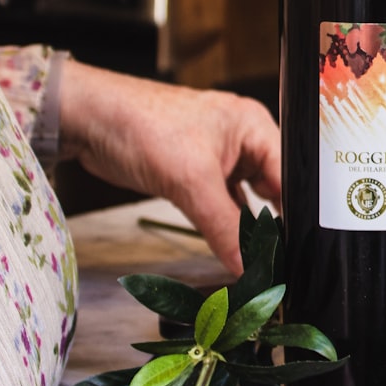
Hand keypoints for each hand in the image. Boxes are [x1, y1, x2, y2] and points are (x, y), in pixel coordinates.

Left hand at [59, 60, 280, 273]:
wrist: (91, 121)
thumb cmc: (141, 125)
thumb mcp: (190, 180)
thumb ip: (224, 226)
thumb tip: (247, 265)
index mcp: (254, 126)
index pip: (288, 173)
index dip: (293, 211)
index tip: (295, 247)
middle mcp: (243, 140)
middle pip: (271, 188)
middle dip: (274, 221)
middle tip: (278, 257)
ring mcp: (220, 158)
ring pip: (246, 200)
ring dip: (247, 226)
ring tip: (258, 257)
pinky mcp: (198, 174)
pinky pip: (223, 204)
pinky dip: (226, 224)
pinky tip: (232, 247)